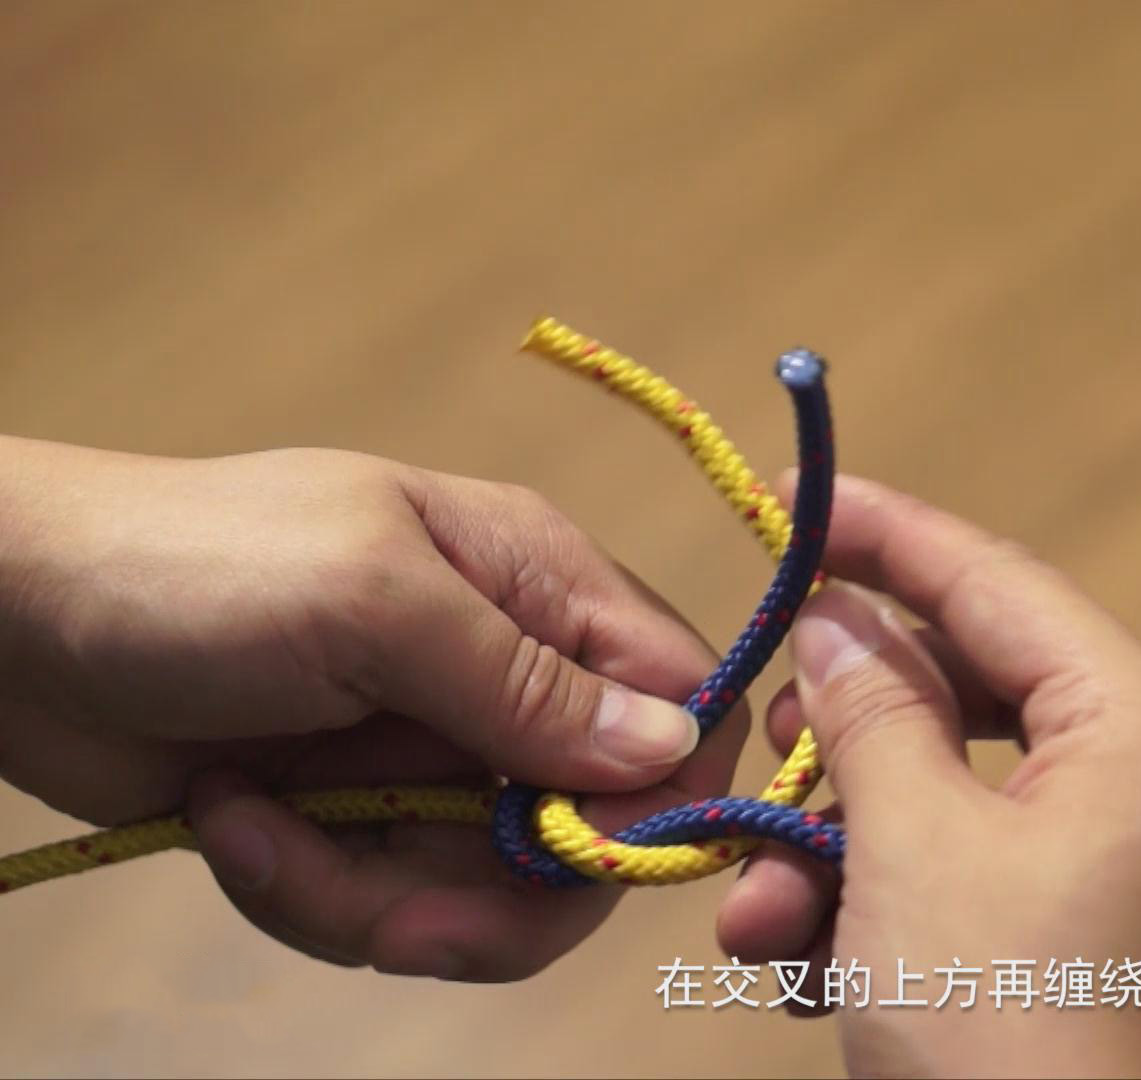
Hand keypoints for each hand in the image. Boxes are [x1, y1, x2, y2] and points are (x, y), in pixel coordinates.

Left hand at [0, 436, 746, 979]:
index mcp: (539, 583)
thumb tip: (675, 749)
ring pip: (494, 891)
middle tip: (389, 917)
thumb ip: (524, 680)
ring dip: (376, 898)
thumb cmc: (188, 569)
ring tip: (259, 838)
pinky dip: (314, 892)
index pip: (685, 699)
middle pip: (600, 832)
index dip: (663, 796)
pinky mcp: (364, 820)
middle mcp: (511, 674)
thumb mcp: (365, 604)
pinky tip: (232, 824)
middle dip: (497, 897)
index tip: (580, 855)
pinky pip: (397, 904)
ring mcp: (437, 756)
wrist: (5, 621)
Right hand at [716, 475, 1140, 1076]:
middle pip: (974, 694)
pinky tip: (807, 968)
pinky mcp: (1108, 945)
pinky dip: (892, 903)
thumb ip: (874, 710)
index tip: (793, 501)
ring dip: (841, 844)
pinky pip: (984, 877)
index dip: (886, 534)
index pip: (996, 582)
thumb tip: (845, 618)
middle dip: (844, 737)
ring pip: (961, 800)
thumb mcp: (909, 851)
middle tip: (763, 758)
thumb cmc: (1004, 1030)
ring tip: (756, 920)